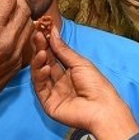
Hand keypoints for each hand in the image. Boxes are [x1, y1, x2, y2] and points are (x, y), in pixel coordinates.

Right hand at [0, 0, 32, 134]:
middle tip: (10, 4)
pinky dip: (23, 35)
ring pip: (30, 27)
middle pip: (24, 12)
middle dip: (18, 3)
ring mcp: (15, 54)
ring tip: (13, 19)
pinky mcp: (18, 64)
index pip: (10, 2)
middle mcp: (7, 41)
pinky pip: (27, 43)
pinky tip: (13, 35)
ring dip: (23, 19)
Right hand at [31, 25, 138, 139]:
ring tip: (41, 52)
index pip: (54, 56)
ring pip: (40, 75)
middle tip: (37, 36)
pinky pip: (40, 88)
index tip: (42, 31)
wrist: (101, 108)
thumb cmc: (96, 85)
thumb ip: (63, 49)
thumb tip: (53, 32)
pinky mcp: (48, 103)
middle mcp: (60, 82)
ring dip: (39, 62)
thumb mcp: (80, 63)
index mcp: (70, 72)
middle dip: (41, 49)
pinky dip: (40, 77)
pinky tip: (45, 68)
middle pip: (46, 64)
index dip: (48, 44)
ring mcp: (54, 93)